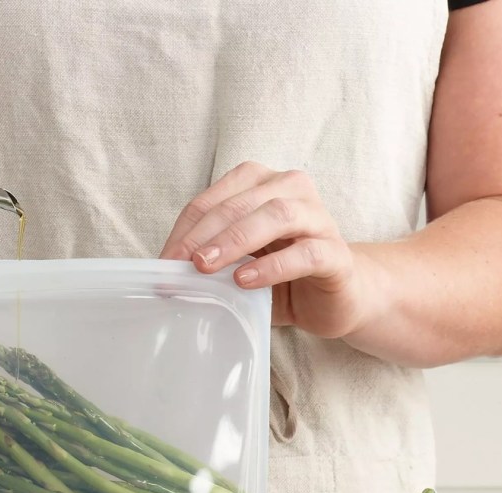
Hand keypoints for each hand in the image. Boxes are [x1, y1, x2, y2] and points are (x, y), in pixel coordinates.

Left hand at [160, 162, 366, 338]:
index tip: (164, 261)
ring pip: (276, 215)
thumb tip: (164, 275)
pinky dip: (271, 266)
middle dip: (205, 233)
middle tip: (180, 263)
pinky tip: (245, 281)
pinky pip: (305, 253)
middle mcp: (292, 190)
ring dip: (235, 240)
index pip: (214, 199)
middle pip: (241, 203)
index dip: (186, 229)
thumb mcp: (237, 263)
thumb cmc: (280, 276)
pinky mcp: (337, 254)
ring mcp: (319, 219)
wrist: (337, 299)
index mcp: (261, 184)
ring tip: (206, 266)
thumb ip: (209, 260)